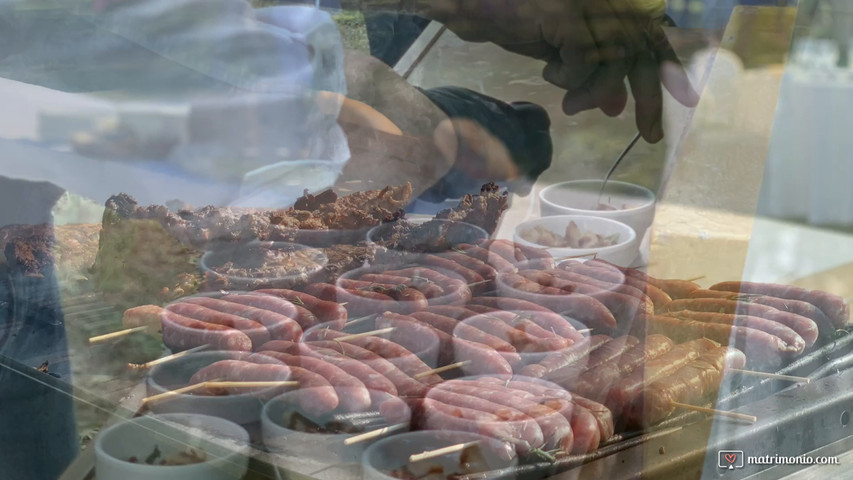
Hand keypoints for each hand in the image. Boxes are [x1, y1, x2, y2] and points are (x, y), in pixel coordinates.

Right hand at [427, 0, 698, 141]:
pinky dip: (567, 76)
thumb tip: (616, 105)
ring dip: (592, 92)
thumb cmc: (511, 19)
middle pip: (640, 50)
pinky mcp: (568, 13)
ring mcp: (589, 3)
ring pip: (612, 61)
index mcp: (609, 5)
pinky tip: (548, 72)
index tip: (684, 98)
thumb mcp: (559, 53)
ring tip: (570, 105)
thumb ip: (590, 71)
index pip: (649, 35)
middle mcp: (606, 0)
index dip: (668, 65)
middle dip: (648, 96)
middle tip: (650, 135)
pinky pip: (583, 61)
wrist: (472, 0)